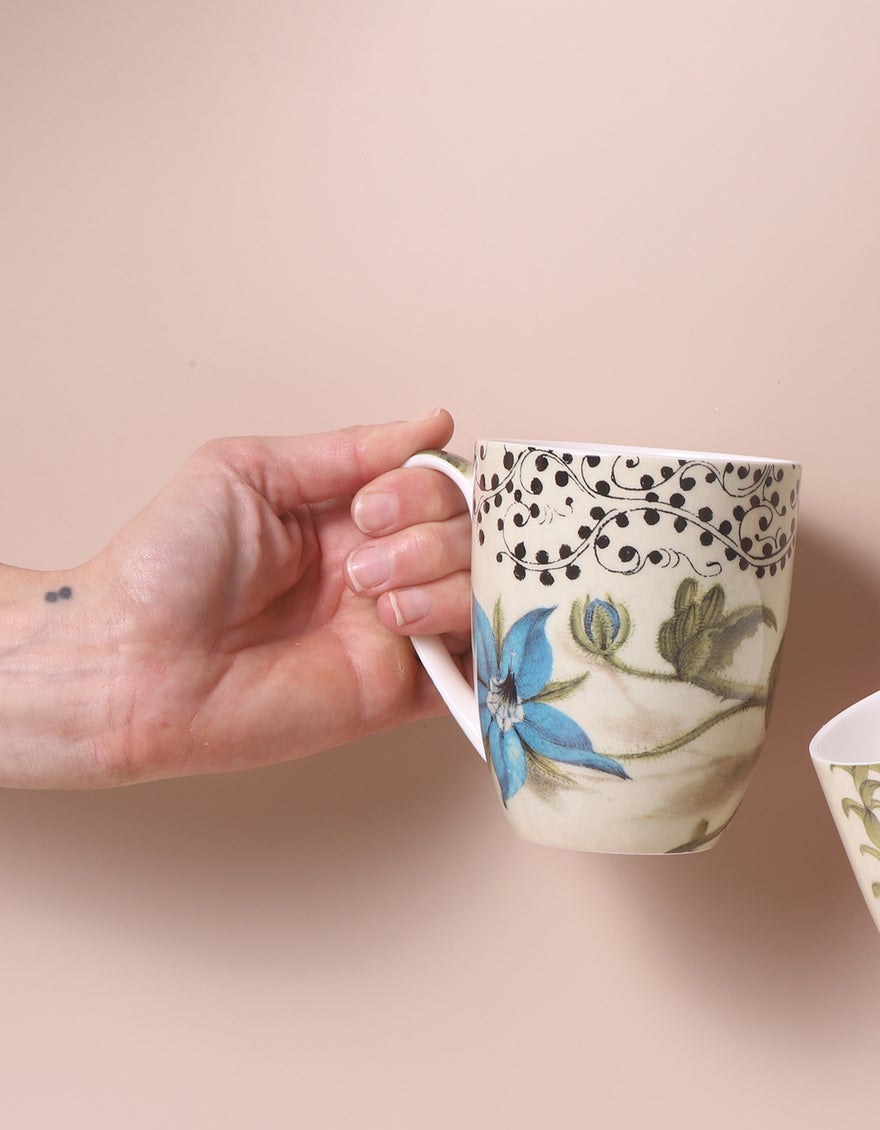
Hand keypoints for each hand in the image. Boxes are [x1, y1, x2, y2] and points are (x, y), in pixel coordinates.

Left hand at [3, 412, 468, 786]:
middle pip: (471, 537)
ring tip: (374, 601)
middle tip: (361, 561)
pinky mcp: (402, 694)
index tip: (368, 505)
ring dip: (439, 582)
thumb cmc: (166, 568)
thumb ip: (347, 450)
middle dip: (431, 535)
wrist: (134, 661)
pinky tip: (414, 627)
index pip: (440, 489)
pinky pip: (476, 671)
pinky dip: (476, 647)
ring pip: (482, 594)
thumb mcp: (249, 472)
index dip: (426, 488)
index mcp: (352, 519)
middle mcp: (385, 573)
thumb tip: (433, 423)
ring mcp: (398, 635)